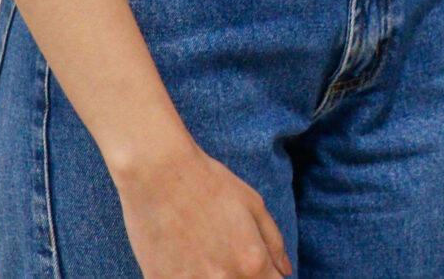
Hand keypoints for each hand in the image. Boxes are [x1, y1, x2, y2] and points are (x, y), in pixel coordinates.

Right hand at [113, 139, 289, 277]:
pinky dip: (188, 276)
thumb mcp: (254, 206)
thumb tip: (286, 272)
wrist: (157, 175)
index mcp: (251, 262)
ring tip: (204, 252)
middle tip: (227, 251)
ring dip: (215, 277)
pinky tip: (183, 258)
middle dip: (244, 276)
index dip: (268, 277)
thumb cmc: (209, 184)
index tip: (261, 269)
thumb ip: (274, 244)